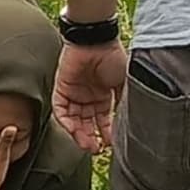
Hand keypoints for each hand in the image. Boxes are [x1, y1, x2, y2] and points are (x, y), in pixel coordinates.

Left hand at [54, 40, 125, 154]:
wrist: (97, 40)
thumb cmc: (113, 57)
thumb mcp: (124, 83)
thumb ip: (124, 101)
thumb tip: (129, 121)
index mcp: (103, 95)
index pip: (102, 120)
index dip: (106, 133)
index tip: (110, 145)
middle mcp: (87, 97)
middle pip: (87, 123)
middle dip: (91, 137)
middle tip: (96, 150)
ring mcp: (74, 93)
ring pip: (74, 119)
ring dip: (79, 133)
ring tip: (87, 144)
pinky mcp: (61, 88)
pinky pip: (60, 109)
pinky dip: (66, 121)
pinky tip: (74, 130)